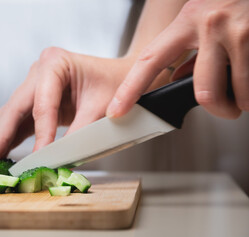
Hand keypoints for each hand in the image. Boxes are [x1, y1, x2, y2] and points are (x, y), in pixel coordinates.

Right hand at [0, 47, 130, 172]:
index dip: (40, 135)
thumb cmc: (114, 85)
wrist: (119, 78)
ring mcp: (34, 85)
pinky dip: (8, 140)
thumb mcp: (101, 108)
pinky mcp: (35, 100)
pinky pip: (18, 122)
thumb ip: (79, 133)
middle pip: (14, 108)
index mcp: (55, 63)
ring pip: (10, 116)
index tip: (36, 161)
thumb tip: (57, 160)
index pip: (43, 105)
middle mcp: (39, 71)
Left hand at [107, 0, 248, 119]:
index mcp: (186, 21)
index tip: (117, 110)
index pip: (149, 61)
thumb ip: (187, 48)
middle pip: (202, 92)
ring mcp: (238, 31)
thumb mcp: (202, 18)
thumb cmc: (234, 0)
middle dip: (217, 109)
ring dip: (241, 101)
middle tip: (224, 108)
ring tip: (244, 89)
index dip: (130, 89)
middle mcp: (210, 24)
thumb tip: (177, 77)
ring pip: (236, 93)